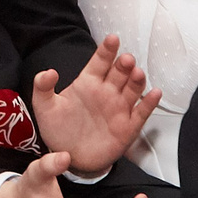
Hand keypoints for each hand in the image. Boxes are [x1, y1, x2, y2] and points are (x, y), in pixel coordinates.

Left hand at [29, 36, 157, 175]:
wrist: (70, 158)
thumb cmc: (59, 130)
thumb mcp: (44, 108)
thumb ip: (42, 88)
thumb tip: (48, 72)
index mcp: (88, 83)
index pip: (100, 61)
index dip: (107, 50)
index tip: (112, 39)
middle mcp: (107, 92)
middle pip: (119, 72)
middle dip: (124, 64)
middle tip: (126, 60)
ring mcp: (119, 108)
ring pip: (132, 89)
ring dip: (137, 81)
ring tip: (137, 74)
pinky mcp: (128, 126)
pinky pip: (141, 112)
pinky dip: (149, 103)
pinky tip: (154, 94)